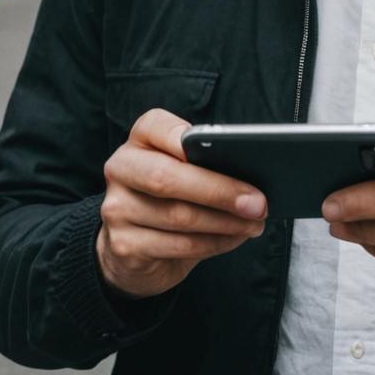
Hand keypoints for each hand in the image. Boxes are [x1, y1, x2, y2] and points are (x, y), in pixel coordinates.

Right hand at [98, 108, 266, 298]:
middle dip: (219, 190)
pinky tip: (235, 237)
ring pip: (178, 216)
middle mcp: (121, 169)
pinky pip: (180, 246)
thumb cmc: (168, 198)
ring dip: (226, 222)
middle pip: (167, 177)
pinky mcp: (124, 246)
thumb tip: (250, 176)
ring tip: (254, 222)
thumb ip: (203, 163)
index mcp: (139, 140)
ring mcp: (117, 209)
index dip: (181, 135)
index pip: (154, 126)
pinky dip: (216, 243)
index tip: (218, 144)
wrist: (129, 249)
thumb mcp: (181, 171)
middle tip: (257, 202)